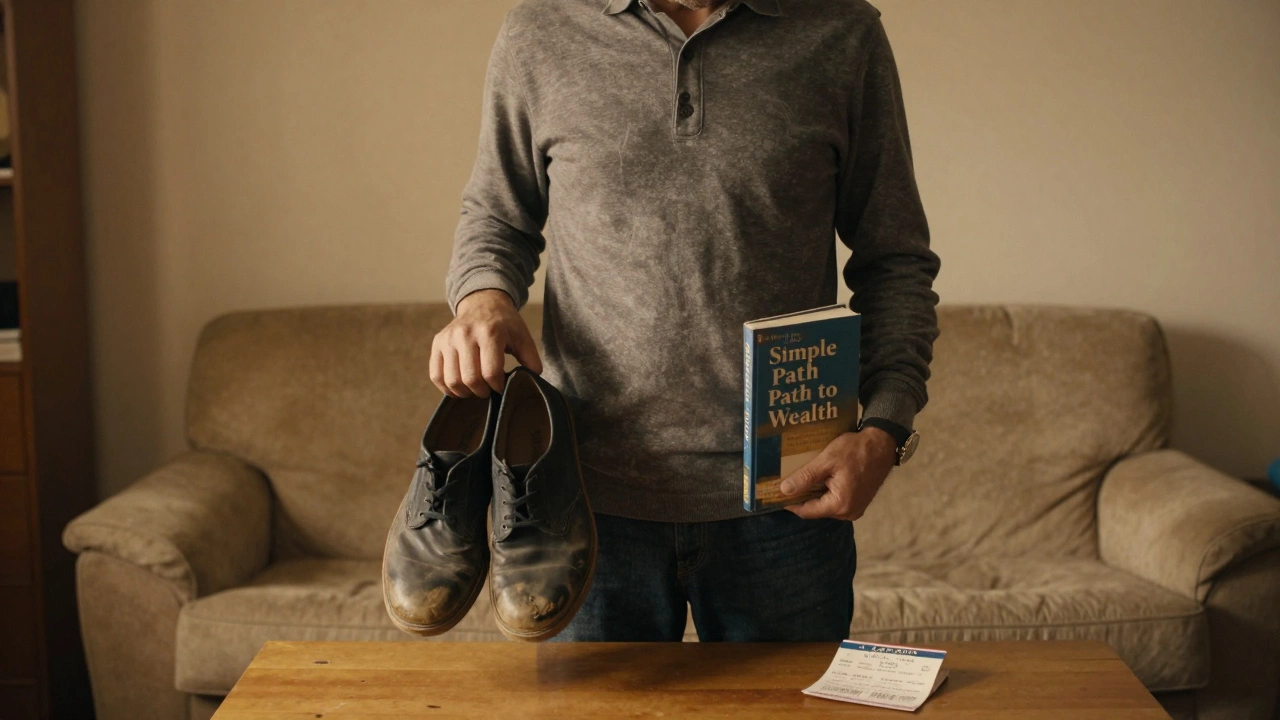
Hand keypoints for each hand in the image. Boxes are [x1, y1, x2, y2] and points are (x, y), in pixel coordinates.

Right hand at [430, 289, 542, 397]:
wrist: (482, 303)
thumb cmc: (504, 324)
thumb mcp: (522, 336)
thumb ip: (531, 359)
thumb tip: (533, 380)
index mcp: (489, 332)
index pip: (490, 372)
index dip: (497, 387)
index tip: (501, 387)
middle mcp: (465, 334)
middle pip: (470, 378)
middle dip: (482, 391)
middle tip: (488, 390)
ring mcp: (448, 338)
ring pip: (452, 380)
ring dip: (464, 392)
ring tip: (474, 389)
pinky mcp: (438, 343)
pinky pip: (436, 375)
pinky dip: (446, 387)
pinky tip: (459, 387)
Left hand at [779, 427, 896, 519]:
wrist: (882, 443)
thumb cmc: (856, 450)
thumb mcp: (827, 461)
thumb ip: (806, 477)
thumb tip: (785, 490)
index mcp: (840, 505)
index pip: (807, 511)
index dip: (790, 503)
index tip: (776, 494)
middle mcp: (849, 512)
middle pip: (816, 509)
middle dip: (802, 497)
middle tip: (787, 483)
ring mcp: (856, 508)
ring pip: (826, 505)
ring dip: (814, 493)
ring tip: (801, 479)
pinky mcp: (859, 501)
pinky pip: (836, 500)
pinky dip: (826, 491)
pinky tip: (819, 478)